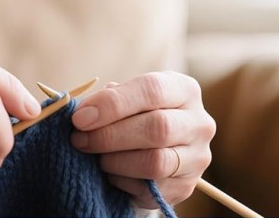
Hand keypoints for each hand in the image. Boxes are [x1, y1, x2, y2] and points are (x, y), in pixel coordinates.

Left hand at [69, 72, 216, 208]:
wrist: (149, 146)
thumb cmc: (131, 113)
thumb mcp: (122, 96)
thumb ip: (105, 100)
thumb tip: (83, 114)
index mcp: (183, 89)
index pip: (152, 90)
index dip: (112, 104)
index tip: (80, 117)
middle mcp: (199, 123)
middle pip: (157, 128)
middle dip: (109, 135)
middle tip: (79, 139)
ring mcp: (197, 158)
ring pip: (155, 162)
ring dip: (115, 161)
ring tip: (95, 156)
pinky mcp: (186, 186)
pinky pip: (151, 188)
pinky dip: (122, 181)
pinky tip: (110, 172)